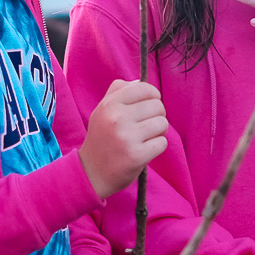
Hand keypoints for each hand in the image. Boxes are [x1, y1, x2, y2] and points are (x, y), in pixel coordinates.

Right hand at [79, 79, 167, 199]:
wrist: (91, 173)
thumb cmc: (102, 139)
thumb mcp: (102, 110)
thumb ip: (119, 92)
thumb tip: (142, 81)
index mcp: (109, 104)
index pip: (145, 88)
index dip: (153, 96)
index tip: (149, 106)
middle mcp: (117, 118)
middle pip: (158, 106)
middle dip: (157, 116)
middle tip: (145, 127)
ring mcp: (127, 137)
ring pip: (163, 124)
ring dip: (158, 132)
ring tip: (143, 138)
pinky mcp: (137, 155)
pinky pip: (162, 143)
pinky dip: (157, 147)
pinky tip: (144, 150)